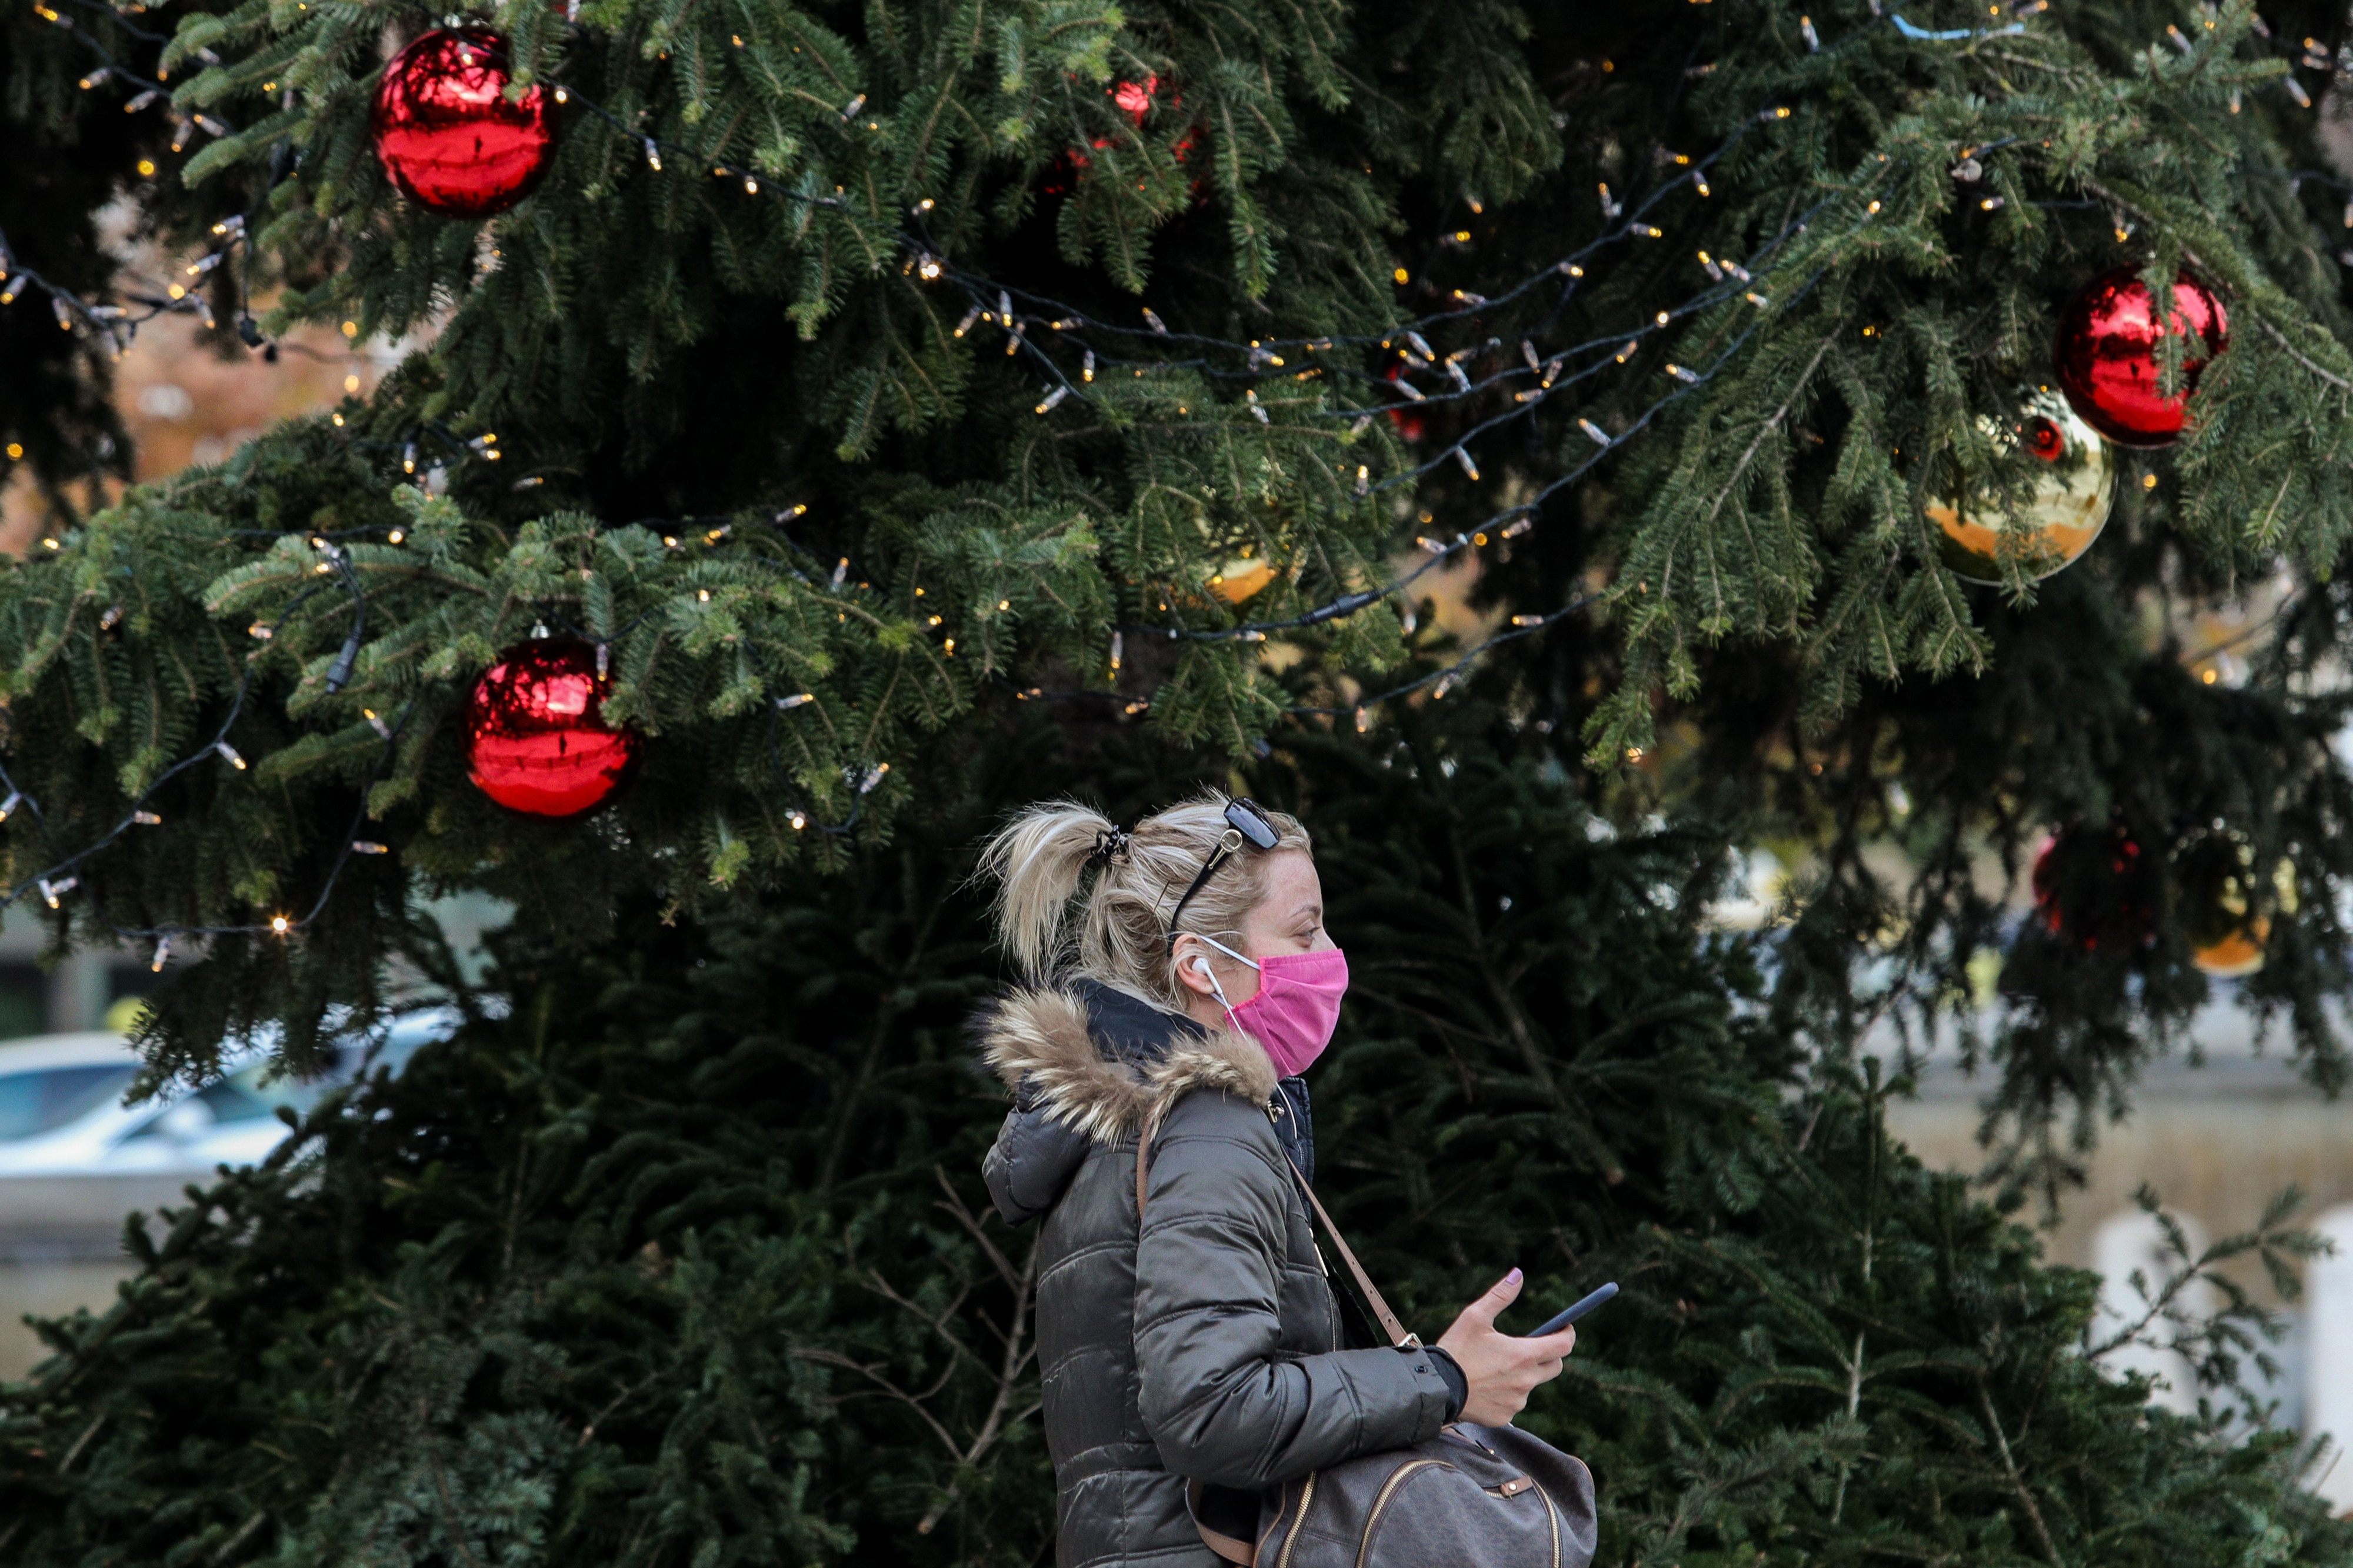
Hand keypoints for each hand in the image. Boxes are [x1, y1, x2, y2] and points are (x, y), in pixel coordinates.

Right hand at [1435, 1268, 1576, 1426]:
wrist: (1436, 1389)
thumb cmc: (1456, 1350)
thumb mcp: (1475, 1317)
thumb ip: (1500, 1295)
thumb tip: (1518, 1274)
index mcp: (1523, 1355)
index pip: (1563, 1345)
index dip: (1567, 1334)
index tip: (1564, 1327)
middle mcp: (1526, 1380)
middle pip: (1554, 1366)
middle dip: (1548, 1354)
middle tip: (1528, 1346)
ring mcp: (1517, 1401)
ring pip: (1532, 1384)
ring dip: (1523, 1374)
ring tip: (1496, 1367)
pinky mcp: (1505, 1416)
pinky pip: (1515, 1402)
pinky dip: (1507, 1392)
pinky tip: (1487, 1385)